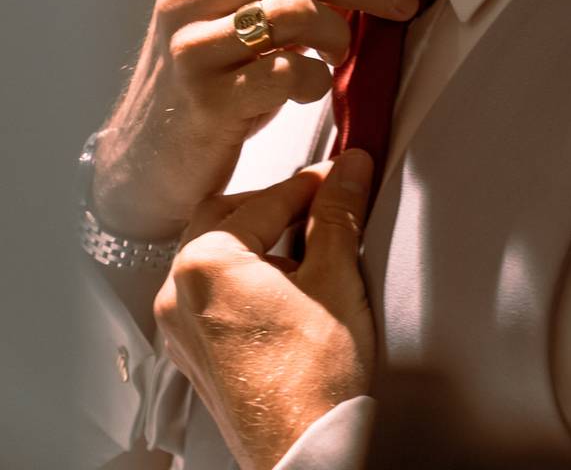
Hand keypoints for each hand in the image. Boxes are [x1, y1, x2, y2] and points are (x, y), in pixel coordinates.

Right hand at [93, 0, 424, 238]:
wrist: (148, 164)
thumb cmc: (213, 95)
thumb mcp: (242, 33)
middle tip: (405, 5)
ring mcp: (192, 46)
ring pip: (295, 9)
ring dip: (336, 36)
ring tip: (336, 59)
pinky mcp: (206, 97)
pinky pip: (289, 71)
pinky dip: (316, 80)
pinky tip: (311, 90)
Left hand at [154, 149, 375, 469]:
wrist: (303, 448)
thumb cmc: (312, 383)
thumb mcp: (336, 279)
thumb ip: (338, 214)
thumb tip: (348, 172)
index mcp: (205, 265)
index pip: (266, 199)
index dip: (314, 182)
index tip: (342, 173)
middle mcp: (179, 293)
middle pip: (228, 218)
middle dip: (279, 206)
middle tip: (324, 202)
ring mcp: (181, 325)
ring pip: (218, 255)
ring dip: (262, 240)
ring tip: (310, 246)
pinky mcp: (195, 350)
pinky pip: (214, 292)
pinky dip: (247, 275)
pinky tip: (286, 285)